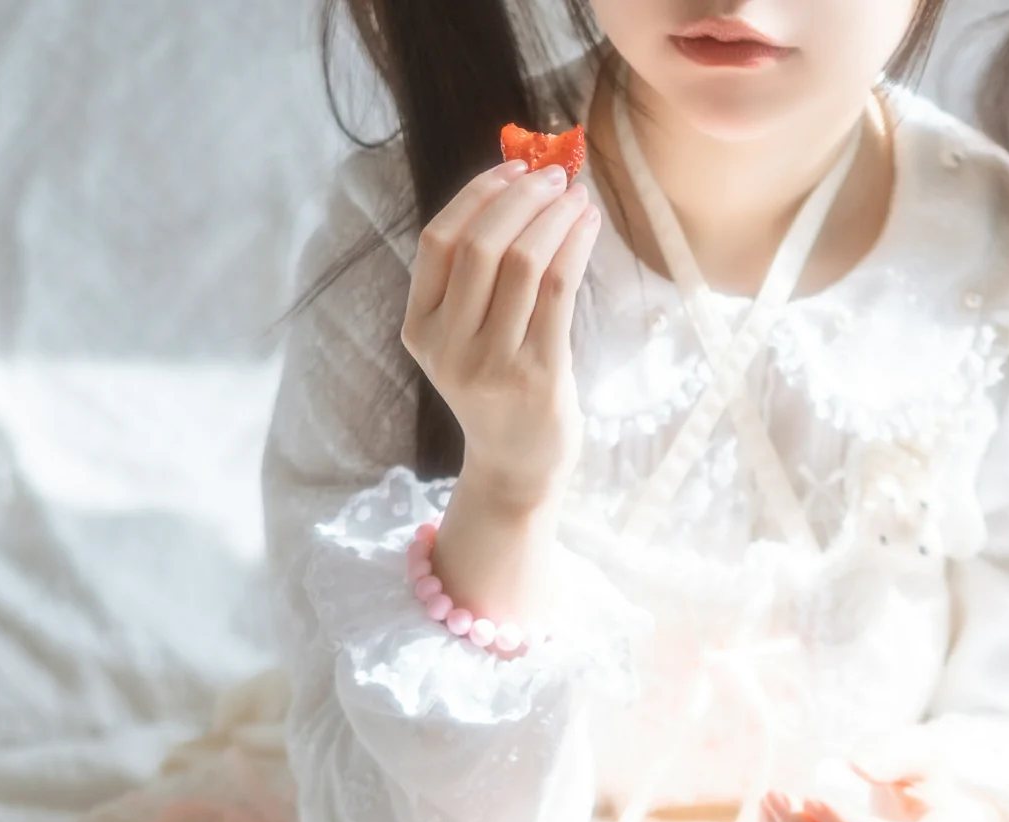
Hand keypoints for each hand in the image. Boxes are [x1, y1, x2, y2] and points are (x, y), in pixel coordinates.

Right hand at [402, 158, 600, 520]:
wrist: (518, 466)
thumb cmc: (500, 387)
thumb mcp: (468, 335)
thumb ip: (477, 275)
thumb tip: (519, 181)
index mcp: (421, 329)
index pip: (438, 242)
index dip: (477, 195)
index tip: (514, 167)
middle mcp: (449, 348)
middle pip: (481, 245)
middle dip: (522, 197)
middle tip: (555, 175)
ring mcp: (491, 365)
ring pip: (522, 262)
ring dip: (554, 217)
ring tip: (577, 197)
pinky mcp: (537, 376)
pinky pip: (556, 290)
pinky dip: (574, 246)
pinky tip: (587, 226)